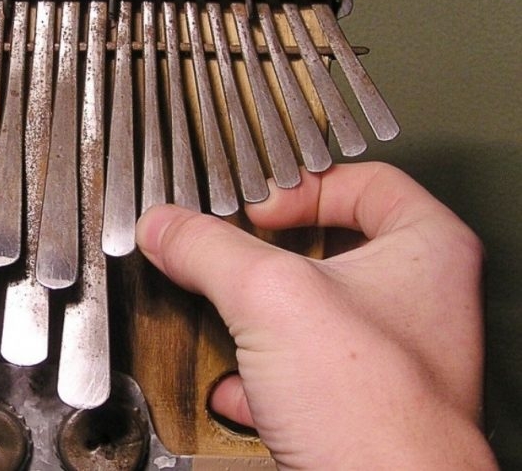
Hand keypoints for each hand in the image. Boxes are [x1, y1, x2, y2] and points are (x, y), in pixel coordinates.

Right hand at [136, 163, 495, 468]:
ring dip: (258, 323)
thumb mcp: (270, 299)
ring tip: (227, 320)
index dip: (303, 188)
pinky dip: (261, 380)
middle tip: (234, 259)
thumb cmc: (375, 413)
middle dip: (266, 262)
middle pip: (328, 250)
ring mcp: (389, 359)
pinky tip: (235, 387)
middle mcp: (417, 304)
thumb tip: (166, 226)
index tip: (260, 210)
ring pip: (308, 317)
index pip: (365, 183)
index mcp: (428, 252)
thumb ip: (208, 250)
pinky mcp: (359, 407)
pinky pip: (300, 376)